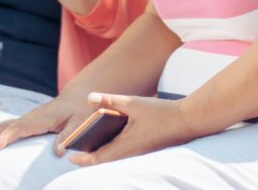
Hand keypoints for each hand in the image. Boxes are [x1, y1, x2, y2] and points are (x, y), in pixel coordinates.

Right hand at [0, 93, 90, 153]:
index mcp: (42, 118)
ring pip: (2, 126)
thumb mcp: (79, 122)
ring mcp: (26, 119)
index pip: (20, 129)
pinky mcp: (25, 122)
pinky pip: (6, 128)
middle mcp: (30, 117)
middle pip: (4, 126)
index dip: (6, 138)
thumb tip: (57, 152)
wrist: (77, 97)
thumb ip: (68, 136)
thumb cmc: (79, 109)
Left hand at [67, 92, 200, 166]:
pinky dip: (114, 144)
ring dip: (102, 150)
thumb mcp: (133, 103)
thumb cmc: (161, 113)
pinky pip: (125, 149)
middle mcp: (131, 152)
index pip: (98, 158)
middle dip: (89, 155)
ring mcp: (139, 150)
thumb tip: (89, 98)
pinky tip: (113, 132)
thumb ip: (110, 100)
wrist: (187, 120)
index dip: (82, 159)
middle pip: (105, 158)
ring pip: (115, 154)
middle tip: (76, 147)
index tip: (69, 157)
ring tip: (90, 140)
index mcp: (125, 146)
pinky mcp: (145, 145)